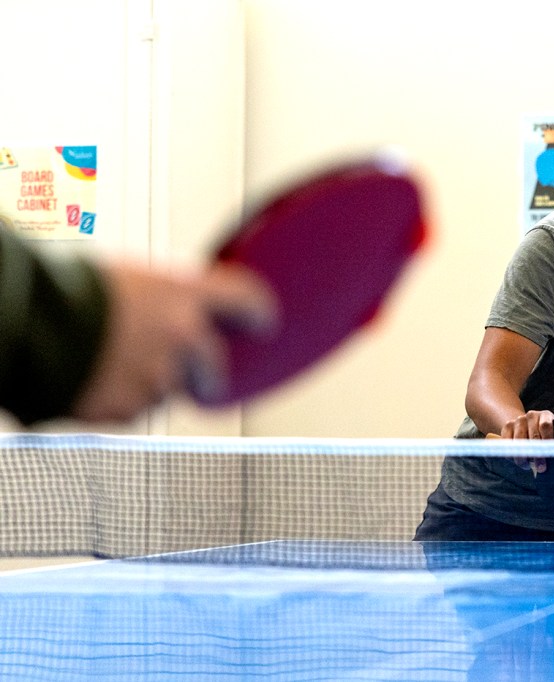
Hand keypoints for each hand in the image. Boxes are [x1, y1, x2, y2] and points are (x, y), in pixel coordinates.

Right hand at [71, 261, 278, 421]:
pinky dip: (118, 399)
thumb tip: (166, 311)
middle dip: (208, 373)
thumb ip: (157, 299)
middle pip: (214, 365)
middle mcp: (182, 338)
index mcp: (182, 294)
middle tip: (199, 374)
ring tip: (104, 360)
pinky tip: (90, 379)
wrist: (27, 326)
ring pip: (167, 389)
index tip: (265, 322)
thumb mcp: (124, 277)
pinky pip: (133, 408)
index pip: (245, 299)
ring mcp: (158, 378)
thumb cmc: (66, 290)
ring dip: (149, 382)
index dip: (258, 312)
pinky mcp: (129, 410)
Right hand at [498, 409, 553, 473]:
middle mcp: (531, 415)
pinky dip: (512, 454)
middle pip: (534, 436)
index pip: (545, 426)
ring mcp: (518, 420)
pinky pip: (508, 442)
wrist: (526, 425)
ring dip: (523, 456)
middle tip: (541, 468)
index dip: (547, 440)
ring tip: (527, 466)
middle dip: (537, 454)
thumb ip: (553, 444)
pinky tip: (518, 461)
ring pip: (520, 440)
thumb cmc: (543, 435)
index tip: (549, 455)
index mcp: (545, 415)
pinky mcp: (507, 426)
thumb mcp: (552, 434)